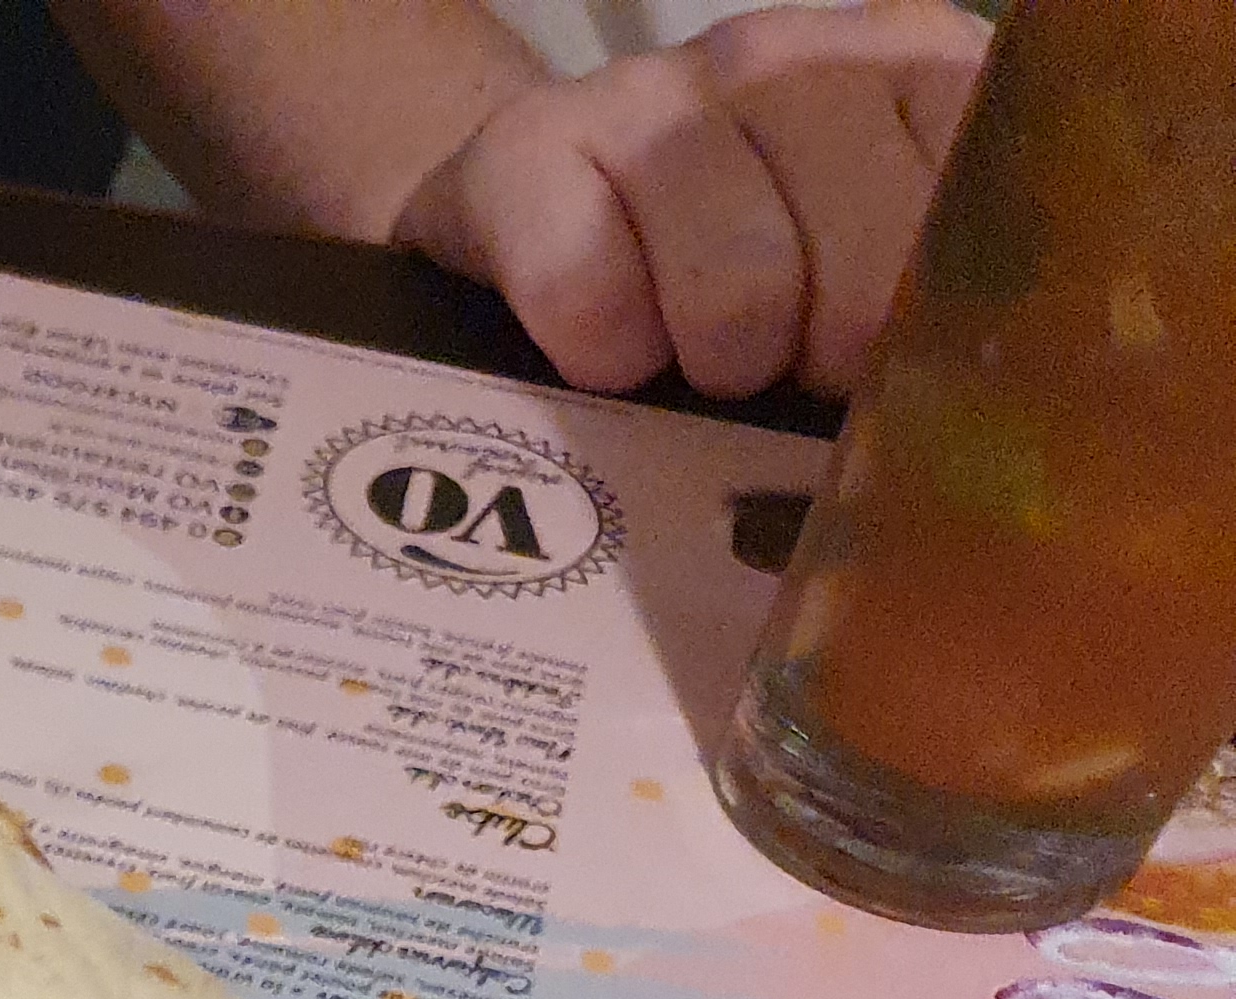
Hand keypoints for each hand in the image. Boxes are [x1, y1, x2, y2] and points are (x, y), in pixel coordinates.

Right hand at [395, 3, 990, 400]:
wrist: (539, 220)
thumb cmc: (730, 272)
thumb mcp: (870, 262)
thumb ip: (949, 291)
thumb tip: (999, 414)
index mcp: (913, 67)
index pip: (990, 195)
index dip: (946, 321)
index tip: (900, 365)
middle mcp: (795, 53)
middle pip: (871, 253)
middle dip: (833, 355)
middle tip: (790, 373)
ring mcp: (660, 87)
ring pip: (739, 281)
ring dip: (723, 362)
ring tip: (703, 370)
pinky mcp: (531, 144)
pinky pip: (590, 292)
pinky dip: (606, 359)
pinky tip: (611, 358)